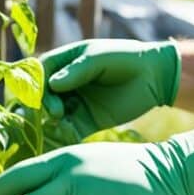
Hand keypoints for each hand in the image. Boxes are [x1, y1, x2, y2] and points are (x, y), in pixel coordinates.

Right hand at [41, 39, 180, 138]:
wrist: (155, 76)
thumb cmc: (126, 58)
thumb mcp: (99, 58)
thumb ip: (76, 70)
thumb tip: (52, 84)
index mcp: (65, 62)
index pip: (41, 73)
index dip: (38, 84)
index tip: (47, 93)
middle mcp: (65, 84)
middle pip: (43, 96)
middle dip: (45, 106)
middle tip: (56, 113)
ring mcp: (75, 103)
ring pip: (53, 115)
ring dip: (52, 122)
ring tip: (61, 126)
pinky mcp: (86, 121)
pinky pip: (69, 130)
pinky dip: (64, 134)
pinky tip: (68, 135)